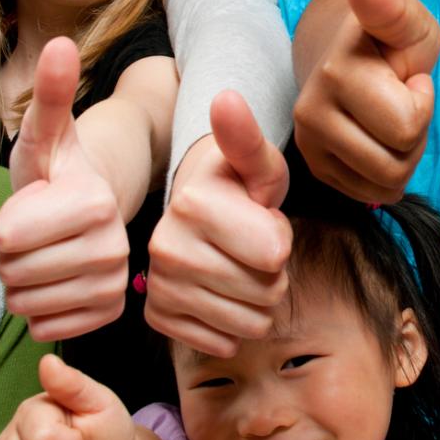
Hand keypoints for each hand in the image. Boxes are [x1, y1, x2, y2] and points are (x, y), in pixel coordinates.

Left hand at [0, 37, 128, 338]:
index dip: (7, 221)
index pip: (8, 237)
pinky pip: (47, 327)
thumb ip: (52, 94)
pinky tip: (58, 282)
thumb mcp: (47, 135)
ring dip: (24, 283)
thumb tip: (60, 43)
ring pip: (27, 304)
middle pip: (15, 273)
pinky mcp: (110, 312)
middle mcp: (114, 246)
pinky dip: (42, 310)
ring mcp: (114, 283)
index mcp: (95, 203)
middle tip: (39, 232)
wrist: (96, 208)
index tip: (35, 204)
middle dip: (13, 255)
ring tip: (48, 254)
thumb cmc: (61, 172)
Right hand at [146, 92, 290, 357]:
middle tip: (253, 245)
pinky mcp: (159, 317)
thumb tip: (225, 97)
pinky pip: (223, 342)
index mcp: (192, 205)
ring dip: (258, 299)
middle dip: (273, 271)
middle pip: (265, 290)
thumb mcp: (258, 162)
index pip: (275, 254)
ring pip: (249, 321)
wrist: (201, 212)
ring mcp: (158, 285)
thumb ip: (248, 137)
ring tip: (242, 267)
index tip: (261, 218)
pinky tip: (225, 294)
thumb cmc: (240, 186)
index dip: (281, 238)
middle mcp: (165, 247)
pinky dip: (234, 324)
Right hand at [292, 0, 439, 203]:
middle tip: (403, 99)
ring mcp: (307, 139)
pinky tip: (377, 138)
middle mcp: (311, 108)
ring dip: (402, 155)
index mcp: (338, 70)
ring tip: (391, 117)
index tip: (406, 74)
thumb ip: (388, 3)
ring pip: (384, 182)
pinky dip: (384, 173)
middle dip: (415, 134)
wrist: (350, 53)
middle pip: (397, 161)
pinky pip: (368, 193)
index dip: (422, 101)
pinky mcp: (312, 164)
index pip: (407, 125)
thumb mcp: (407, 19)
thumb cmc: (390, 40)